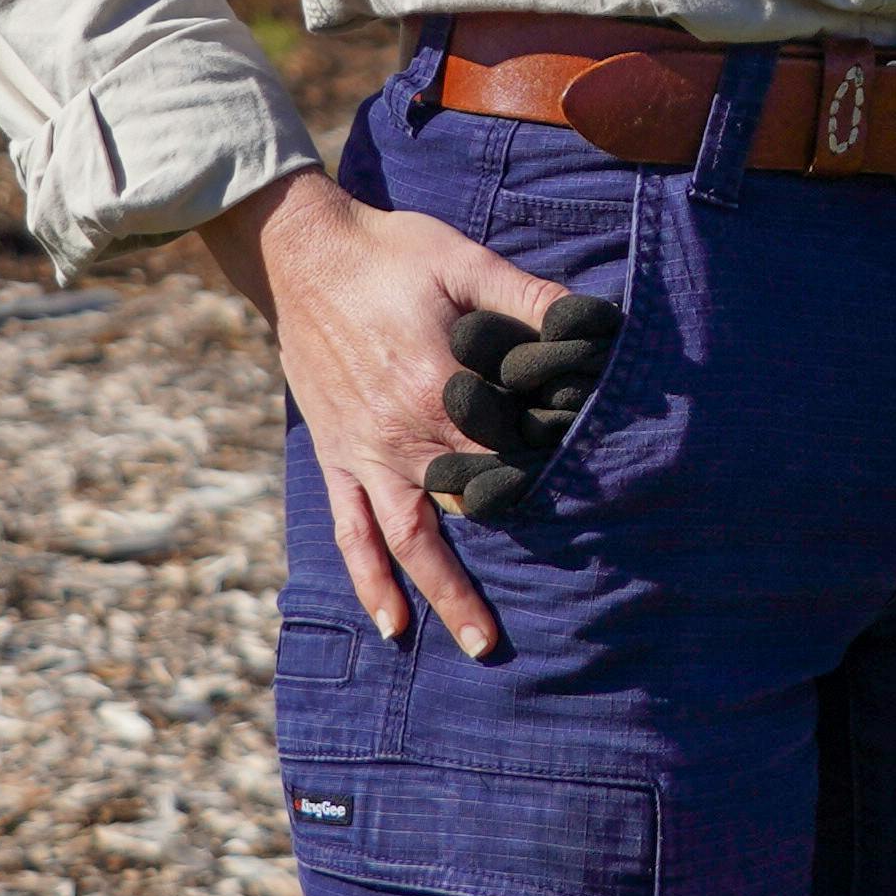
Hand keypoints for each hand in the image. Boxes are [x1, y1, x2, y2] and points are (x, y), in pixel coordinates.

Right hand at [195, 170, 580, 659]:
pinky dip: (370, 580)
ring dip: (445, 593)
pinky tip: (392, 624)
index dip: (551, 469)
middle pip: (473, 504)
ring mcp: (366, 454)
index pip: (511, 449)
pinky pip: (351, 532)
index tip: (592, 497)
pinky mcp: (337, 458)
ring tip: (481, 643)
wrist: (303, 253)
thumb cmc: (391, 253)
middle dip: (515, 544)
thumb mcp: (466, 260)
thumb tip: (589, 320)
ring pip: (411, 541)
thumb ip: (528, 296)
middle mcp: (403, 435)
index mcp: (440, 388)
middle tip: (569, 604)